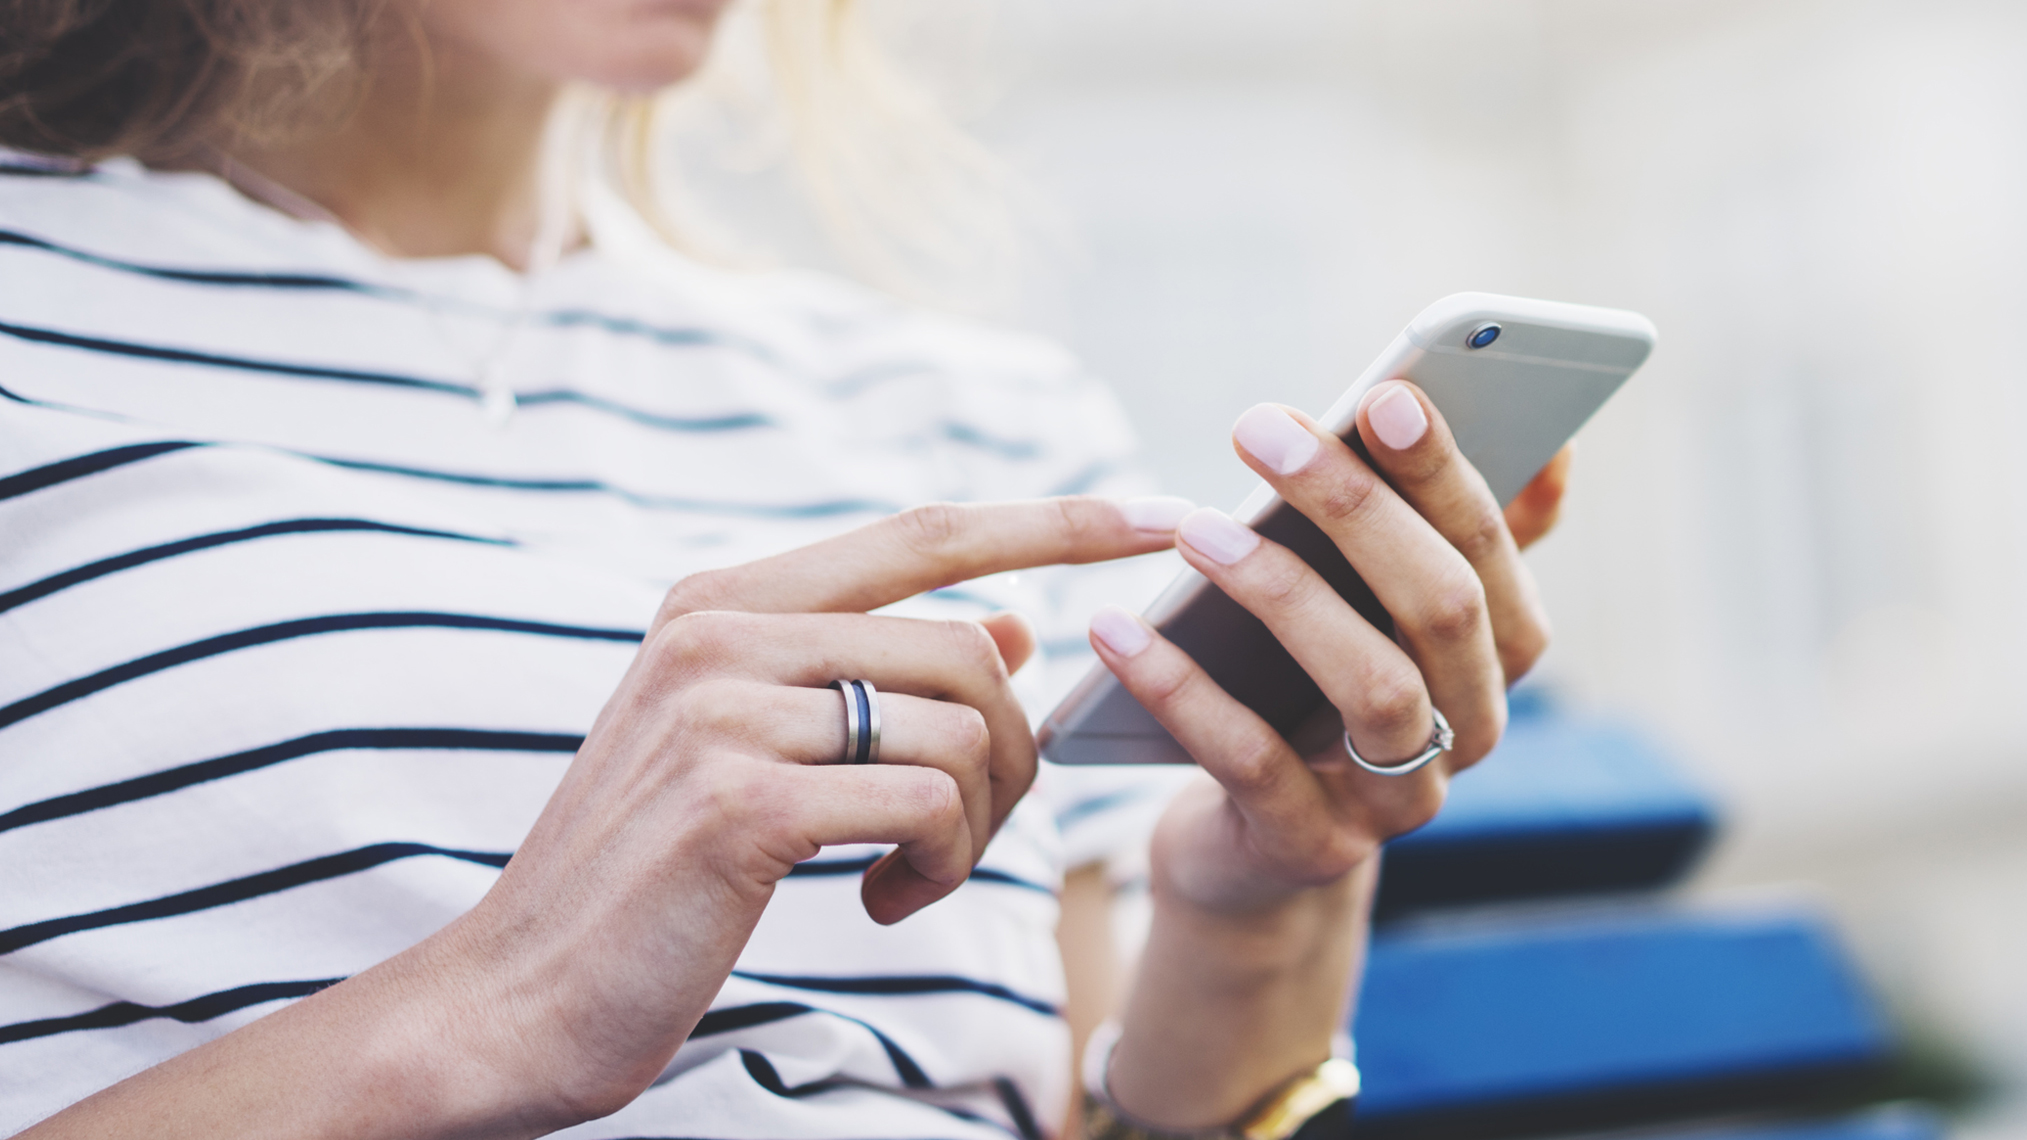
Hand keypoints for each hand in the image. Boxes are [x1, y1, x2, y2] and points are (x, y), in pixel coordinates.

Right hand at [22, 498, 1184, 1139]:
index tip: (1159, 515)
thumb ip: (868, 674)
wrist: (515, 995)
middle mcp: (722, 633)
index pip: (928, 530)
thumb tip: (1015, 630)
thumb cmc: (648, 873)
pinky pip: (925, 802)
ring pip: (957, 727)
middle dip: (1010, 749)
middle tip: (972, 830)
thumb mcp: (751, 747)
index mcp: (725, 602)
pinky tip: (880, 905)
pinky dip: (936, 864)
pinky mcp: (741, 802)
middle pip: (965, 648)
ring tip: (913, 877)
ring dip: (973, 824)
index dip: (1056, 520)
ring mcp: (724, 711)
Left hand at [1089, 384, 1566, 912]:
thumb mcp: (1387, 615)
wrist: (1255, 851)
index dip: (1441, 470)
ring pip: (1374, 686)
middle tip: (1259, 429)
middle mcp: (1472, 727)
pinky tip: (1118, 627)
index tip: (1383, 393)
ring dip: (1281, 593)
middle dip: (1354, 507)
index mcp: (1499, 652)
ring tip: (1193, 530)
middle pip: (1442, 607)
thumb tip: (1556, 445)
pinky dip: (1183, 690)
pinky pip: (1254, 762)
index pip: (1490, 548)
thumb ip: (1453, 531)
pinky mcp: (1313, 848)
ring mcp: (1400, 800)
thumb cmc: (1316, 691)